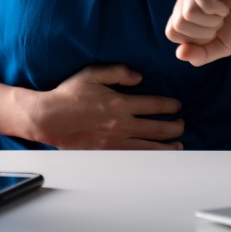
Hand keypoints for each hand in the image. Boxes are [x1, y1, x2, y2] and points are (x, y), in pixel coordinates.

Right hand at [25, 64, 183, 149]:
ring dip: (168, 146)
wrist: (49, 118)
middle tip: (181, 124)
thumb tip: (139, 77)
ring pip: (151, 147)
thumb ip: (119, 72)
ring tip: (177, 145)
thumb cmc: (68, 95)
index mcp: (121, 103)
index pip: (155, 105)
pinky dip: (150, 158)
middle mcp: (122, 124)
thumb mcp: (93, 74)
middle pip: (159, 128)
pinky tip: (156, 157)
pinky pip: (135, 158)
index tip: (176, 105)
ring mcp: (116, 142)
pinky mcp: (108, 154)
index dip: (170, 105)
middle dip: (175, 127)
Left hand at [165, 0, 230, 66]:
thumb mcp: (221, 45)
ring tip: (224, 15)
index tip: (215, 33)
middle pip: (178, 24)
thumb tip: (180, 54)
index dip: (195, 41)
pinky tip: (225, 7)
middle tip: (221, 23)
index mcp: (185, 7)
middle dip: (204, 33)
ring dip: (211, 22)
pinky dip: (215, 10)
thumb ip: (200, 54)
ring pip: (186, 13)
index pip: (172, 32)